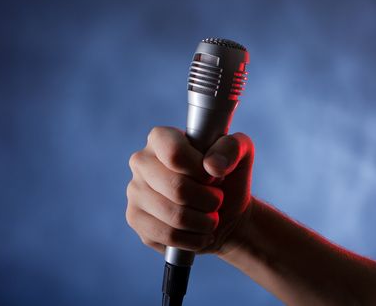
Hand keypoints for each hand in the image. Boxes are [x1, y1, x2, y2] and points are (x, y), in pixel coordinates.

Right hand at [126, 126, 254, 254]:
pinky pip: (167, 236)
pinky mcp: (135, 219)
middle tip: (217, 200)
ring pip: (174, 215)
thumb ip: (231, 148)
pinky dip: (193, 239)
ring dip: (204, 222)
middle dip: (208, 200)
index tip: (214, 176)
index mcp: (160, 138)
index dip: (201, 171)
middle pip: (176, 188)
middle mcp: (141, 161)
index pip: (175, 154)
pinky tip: (200, 232)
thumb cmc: (227, 177)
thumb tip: (212, 166)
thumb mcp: (241, 152)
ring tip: (212, 217)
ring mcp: (134, 191)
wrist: (224, 210)